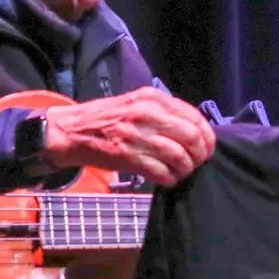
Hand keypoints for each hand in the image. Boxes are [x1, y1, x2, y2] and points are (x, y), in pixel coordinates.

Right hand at [42, 86, 216, 186]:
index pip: (194, 116)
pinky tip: (168, 179)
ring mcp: (137, 135)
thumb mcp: (136, 104)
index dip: (207, 136)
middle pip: (191, 137)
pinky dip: (170, 179)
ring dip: (186, 169)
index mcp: (152, 98)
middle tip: (197, 162)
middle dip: (200, 154)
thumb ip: (164, 112)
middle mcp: (147, 113)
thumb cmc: (106, 119)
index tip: (207, 147)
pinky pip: (161, 172)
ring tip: (181, 172)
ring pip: (179, 156)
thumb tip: (195, 131)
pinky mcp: (128, 156)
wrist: (71, 131)